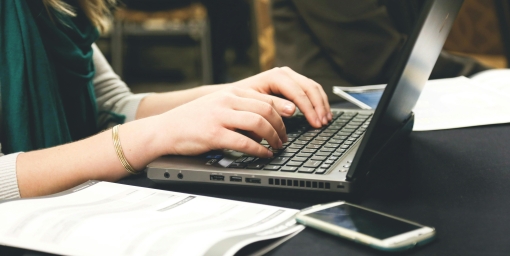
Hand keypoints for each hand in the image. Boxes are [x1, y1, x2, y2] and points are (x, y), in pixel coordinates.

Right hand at [154, 86, 287, 157]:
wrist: (165, 129)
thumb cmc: (192, 121)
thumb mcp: (217, 106)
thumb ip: (238, 109)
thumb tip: (264, 122)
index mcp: (230, 93)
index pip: (264, 98)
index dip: (282, 111)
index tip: (290, 121)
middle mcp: (226, 101)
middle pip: (266, 110)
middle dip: (281, 126)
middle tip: (284, 139)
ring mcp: (220, 116)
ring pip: (258, 123)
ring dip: (273, 137)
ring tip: (277, 147)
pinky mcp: (214, 134)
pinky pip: (244, 142)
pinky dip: (259, 150)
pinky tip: (264, 154)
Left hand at [232, 67, 331, 127]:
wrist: (232, 95)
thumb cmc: (240, 101)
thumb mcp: (254, 104)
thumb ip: (273, 106)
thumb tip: (293, 110)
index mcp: (275, 76)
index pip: (298, 92)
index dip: (309, 109)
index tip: (315, 123)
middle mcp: (284, 73)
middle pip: (310, 88)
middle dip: (318, 107)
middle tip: (323, 123)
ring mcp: (290, 76)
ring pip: (313, 87)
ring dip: (321, 104)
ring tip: (326, 120)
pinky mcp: (292, 83)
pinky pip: (311, 90)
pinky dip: (318, 102)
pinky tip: (322, 113)